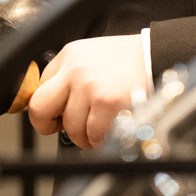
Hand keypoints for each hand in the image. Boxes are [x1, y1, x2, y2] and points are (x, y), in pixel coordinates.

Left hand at [26, 35, 148, 148]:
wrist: (157, 55)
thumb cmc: (127, 60)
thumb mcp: (90, 56)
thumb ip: (69, 77)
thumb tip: (53, 107)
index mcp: (69, 56)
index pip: (38, 89)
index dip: (47, 109)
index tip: (55, 116)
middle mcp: (75, 70)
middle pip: (40, 108)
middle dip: (48, 126)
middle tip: (62, 129)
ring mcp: (90, 87)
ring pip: (70, 128)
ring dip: (84, 136)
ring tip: (98, 127)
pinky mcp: (107, 103)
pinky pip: (93, 135)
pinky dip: (100, 140)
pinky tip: (109, 129)